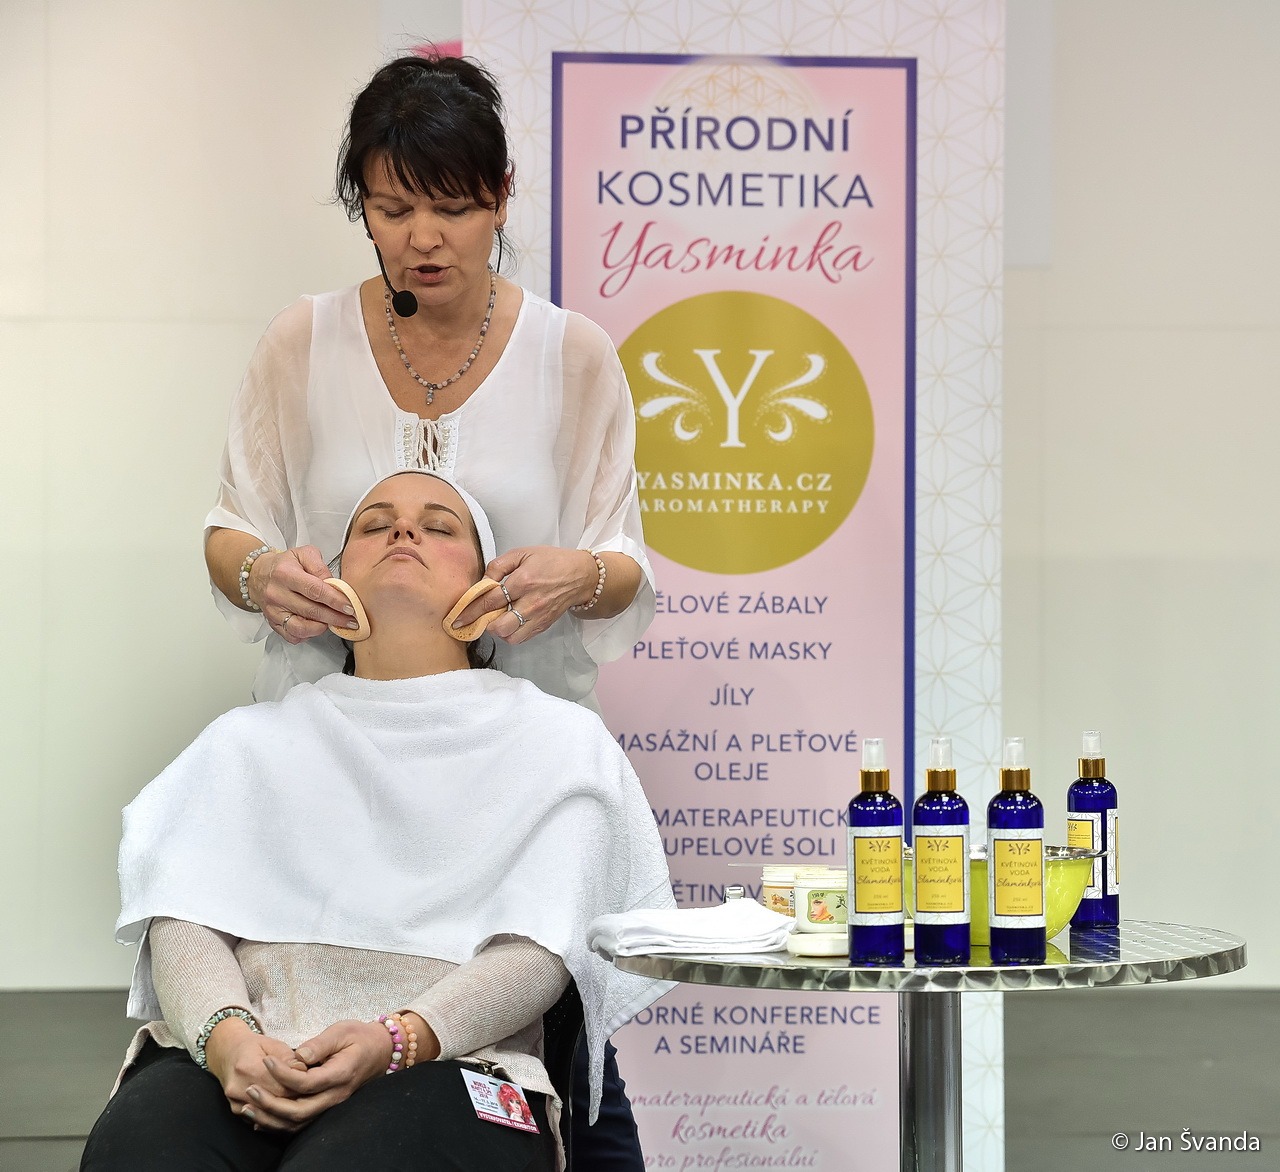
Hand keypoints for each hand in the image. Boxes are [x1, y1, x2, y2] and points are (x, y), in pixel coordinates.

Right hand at [204, 1017, 305, 1131]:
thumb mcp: (274, 1045)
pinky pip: (258, 1119)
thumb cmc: (254, 1047)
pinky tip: (286, 1111)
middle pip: (274, 1101)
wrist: (227, 1053)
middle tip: (312, 1096)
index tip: (313, 1085)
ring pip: (266, 1114)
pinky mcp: (235, 1110)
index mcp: (248, 1067)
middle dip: (295, 1100)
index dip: (299, 1087)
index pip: (280, 1086)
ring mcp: (235, 1102)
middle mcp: (238, 1087)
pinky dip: (273, 1116)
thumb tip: (304, 1071)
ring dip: (284, 1111)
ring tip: (301, 1104)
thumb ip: (289, 1058)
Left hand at [238, 1020, 392, 1131]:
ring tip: (248, 1106)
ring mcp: (331, 1105)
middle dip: (270, 1104)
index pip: (306, 1082)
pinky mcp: (325, 1108)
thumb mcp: (342, 1031)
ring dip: (270, 1118)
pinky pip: (300, 1124)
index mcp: (340, 1074)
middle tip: (250, 1090)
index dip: (283, 1074)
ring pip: (297, 1123)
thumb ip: (320, 1044)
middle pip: (299, 1111)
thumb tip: (298, 1055)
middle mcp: (335, 1096)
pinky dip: (278, 1124)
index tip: (265, 1060)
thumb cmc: (360, 1037)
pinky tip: (260, 1119)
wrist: (380, 1051)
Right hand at [248, 547, 359, 643]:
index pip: (314, 590)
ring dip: (322, 628)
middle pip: (311, 611)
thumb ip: (320, 567)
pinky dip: (308, 635)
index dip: (335, 600)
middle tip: (353, 620)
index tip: (350, 606)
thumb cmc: (285, 564)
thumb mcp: (303, 554)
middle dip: (335, 618)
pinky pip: (292, 636)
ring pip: (301, 628)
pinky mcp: (272, 623)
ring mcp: (273, 611)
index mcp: (285, 574)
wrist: (258, 575)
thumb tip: (334, 585)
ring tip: (336, 624)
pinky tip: (318, 627)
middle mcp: (277, 594)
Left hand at [452, 546, 596, 645]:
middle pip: (499, 625)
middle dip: (484, 623)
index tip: (457, 618)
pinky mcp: (543, 625)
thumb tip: (483, 582)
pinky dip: (511, 634)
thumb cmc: (551, 561)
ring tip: (496, 618)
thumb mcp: (523, 553)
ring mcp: (538, 617)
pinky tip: (509, 622)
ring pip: (510, 636)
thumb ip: (499, 565)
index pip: (491, 600)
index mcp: (523, 581)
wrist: (580, 576)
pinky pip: (521, 638)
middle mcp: (530, 602)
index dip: (471, 610)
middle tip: (480, 616)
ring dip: (498, 630)